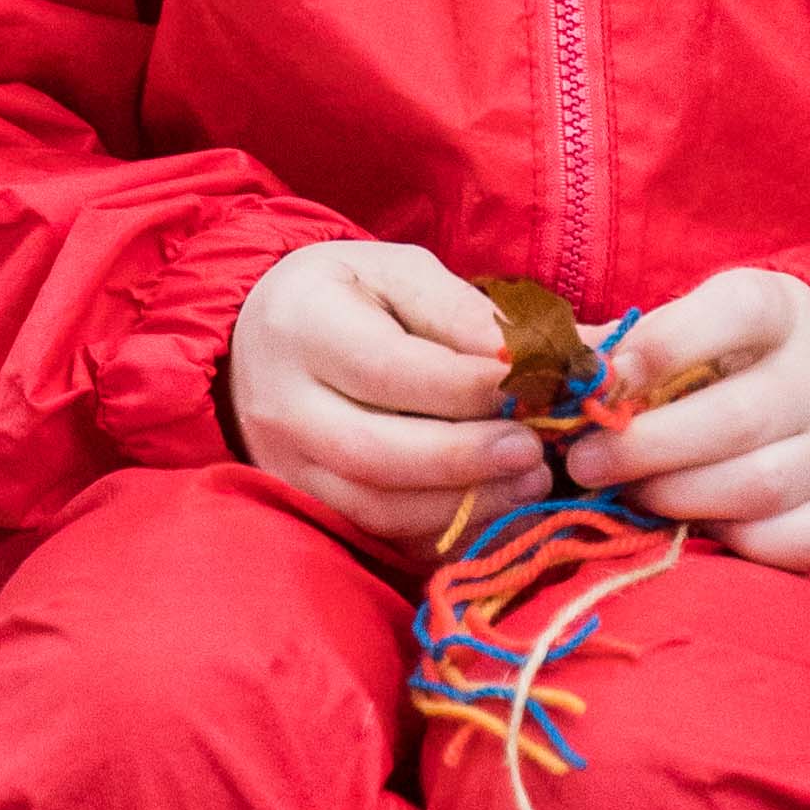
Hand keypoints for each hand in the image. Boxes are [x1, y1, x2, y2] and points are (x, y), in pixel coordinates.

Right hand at [226, 238, 543, 555]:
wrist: (260, 337)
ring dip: (464, 503)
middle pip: (376, 453)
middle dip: (466, 457)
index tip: (537, 388)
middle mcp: (284, 407)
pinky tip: (497, 509)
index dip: (468, 388)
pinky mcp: (308, 506)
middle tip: (535, 449)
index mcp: (303, 328)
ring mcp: (288, 467)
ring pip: (377, 507)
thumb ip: (465, 313)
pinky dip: (445, 531)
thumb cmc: (346, 296)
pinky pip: (381, 536)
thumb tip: (549, 354)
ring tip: (530, 482)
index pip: (390, 371)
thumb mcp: (399, 273)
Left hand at [569, 268, 809, 567]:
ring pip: (762, 485)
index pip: (740, 310)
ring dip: (677, 496)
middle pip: (739, 417)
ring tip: (629, 494)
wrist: (808, 387)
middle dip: (647, 447)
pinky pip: (799, 540)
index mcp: (783, 311)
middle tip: (585, 462)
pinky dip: (739, 542)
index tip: (610, 376)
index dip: (668, 343)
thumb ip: (627, 348)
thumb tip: (569, 378)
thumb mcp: (685, 326)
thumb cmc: (721, 354)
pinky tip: (695, 528)